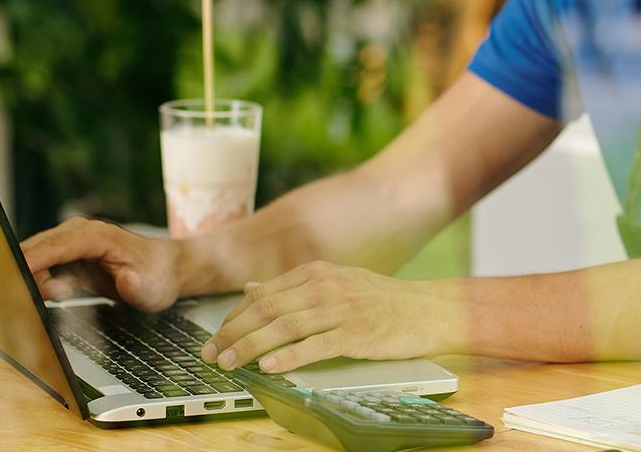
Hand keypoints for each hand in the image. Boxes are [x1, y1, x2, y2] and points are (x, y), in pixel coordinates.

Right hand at [20, 217, 181, 311]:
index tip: (14, 278)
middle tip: (57, 296)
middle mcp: (80, 232)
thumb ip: (139, 288)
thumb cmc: (158, 277)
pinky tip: (64, 290)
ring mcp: (71, 240)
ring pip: (34, 257)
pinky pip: (40, 265)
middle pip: (37, 251)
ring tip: (67, 293)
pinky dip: (42, 280)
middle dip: (33, 277)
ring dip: (39, 280)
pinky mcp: (67, 252)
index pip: (55, 247)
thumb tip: (128, 281)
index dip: (32, 262)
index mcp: (98, 236)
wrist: (165, 268)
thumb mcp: (153, 290)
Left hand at [201, 261, 447, 372]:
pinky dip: (288, 356)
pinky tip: (269, 366)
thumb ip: (293, 287)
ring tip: (230, 363)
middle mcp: (325, 287)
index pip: (262, 295)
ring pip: (284, 327)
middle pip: (266, 310)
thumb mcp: (336, 282)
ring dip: (250, 347)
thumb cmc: (382, 300)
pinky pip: (315, 345)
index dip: (233, 317)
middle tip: (212, 354)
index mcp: (316, 273)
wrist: (428, 309)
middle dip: (232, 333)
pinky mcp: (356, 333)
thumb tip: (250, 289)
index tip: (216, 336)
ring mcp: (341, 309)